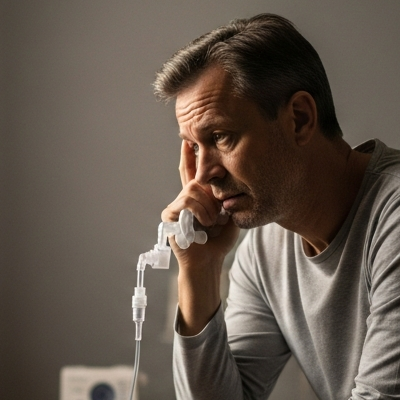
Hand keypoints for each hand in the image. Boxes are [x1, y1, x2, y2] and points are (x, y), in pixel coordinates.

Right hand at [162, 140, 239, 269]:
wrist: (208, 261)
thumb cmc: (219, 241)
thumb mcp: (229, 214)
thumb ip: (225, 197)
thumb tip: (225, 180)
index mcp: (198, 196)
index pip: (192, 170)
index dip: (190, 154)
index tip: (188, 139)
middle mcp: (185, 197)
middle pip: (193, 175)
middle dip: (210, 188)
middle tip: (219, 208)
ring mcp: (176, 205)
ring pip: (193, 188)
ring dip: (208, 206)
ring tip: (213, 222)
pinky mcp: (170, 215)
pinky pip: (186, 201)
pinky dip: (200, 211)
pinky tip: (205, 224)